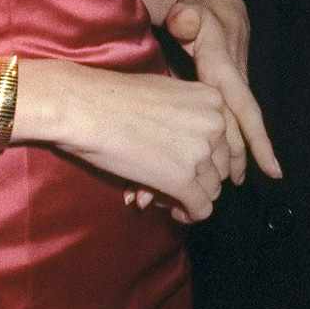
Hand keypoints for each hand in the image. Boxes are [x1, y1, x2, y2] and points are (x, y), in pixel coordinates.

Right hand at [35, 60, 234, 221]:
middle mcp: (214, 123)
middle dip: (197, 177)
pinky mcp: (183, 179)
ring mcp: (201, 151)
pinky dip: (188, 213)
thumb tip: (191, 152)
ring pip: (212, 189)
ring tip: (161, 192)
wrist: (84, 107)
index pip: (225, 139)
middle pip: (221, 165)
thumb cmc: (113, 97)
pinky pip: (201, 208)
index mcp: (213, 99)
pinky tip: (173, 210)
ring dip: (188, 195)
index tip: (186, 162)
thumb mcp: (164, 95)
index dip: (206, 155)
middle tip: (169, 180)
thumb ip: (186, 118)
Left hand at [164, 0, 281, 183]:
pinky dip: (210, 147)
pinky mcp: (217, 94)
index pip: (245, 110)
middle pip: (235, 132)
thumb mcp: (194, 8)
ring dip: (219, 161)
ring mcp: (226, 92)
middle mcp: (231, 87)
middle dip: (233, 163)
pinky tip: (198, 168)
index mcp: (226, 72)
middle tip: (217, 195)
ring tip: (207, 191)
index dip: (258, 141)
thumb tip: (185, 20)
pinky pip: (216, 125)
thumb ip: (188, 16)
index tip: (274, 171)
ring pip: (226, 132)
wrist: (213, 4)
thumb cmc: (202, 8)